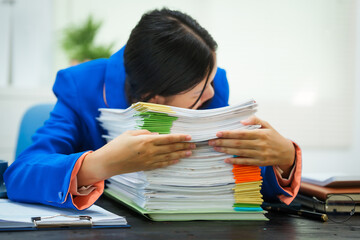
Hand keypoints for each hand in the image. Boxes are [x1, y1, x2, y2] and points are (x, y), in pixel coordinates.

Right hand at [78, 130, 194, 185]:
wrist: (108, 162)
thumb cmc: (117, 145)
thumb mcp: (130, 133)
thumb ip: (145, 132)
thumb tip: (157, 135)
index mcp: (146, 141)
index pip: (168, 138)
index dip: (180, 138)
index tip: (189, 136)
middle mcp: (150, 151)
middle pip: (171, 148)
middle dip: (184, 146)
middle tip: (194, 145)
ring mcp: (149, 160)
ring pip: (169, 157)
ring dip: (180, 154)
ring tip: (190, 153)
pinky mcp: (146, 167)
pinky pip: (162, 164)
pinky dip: (170, 162)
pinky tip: (177, 160)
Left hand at [208, 116, 294, 176]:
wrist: (286, 152)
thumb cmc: (274, 136)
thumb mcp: (267, 125)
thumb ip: (255, 120)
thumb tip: (242, 121)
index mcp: (261, 134)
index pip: (242, 134)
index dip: (229, 134)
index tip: (218, 133)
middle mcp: (260, 144)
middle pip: (238, 143)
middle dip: (223, 142)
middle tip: (211, 141)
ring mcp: (260, 154)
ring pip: (240, 153)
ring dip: (226, 151)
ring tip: (215, 148)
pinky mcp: (260, 163)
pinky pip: (245, 162)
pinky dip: (235, 161)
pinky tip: (226, 159)